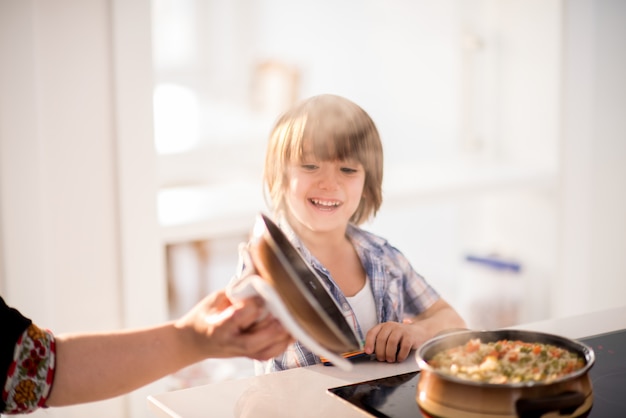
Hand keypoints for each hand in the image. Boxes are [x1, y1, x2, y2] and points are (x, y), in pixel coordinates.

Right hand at [176, 290, 292, 360]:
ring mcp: (239, 353)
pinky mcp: (247, 356)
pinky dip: (282, 345)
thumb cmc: (205, 315)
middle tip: (287, 313)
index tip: (262, 293)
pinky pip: (268, 354)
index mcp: (218, 326)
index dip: (253, 306)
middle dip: (272, 329)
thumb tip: (261, 277)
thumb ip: (237, 292)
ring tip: (296, 323)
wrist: (192, 342)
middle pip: (254, 341)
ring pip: (264, 351)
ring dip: (282, 338)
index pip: (238, 317)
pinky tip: (291, 333)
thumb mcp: (216, 299)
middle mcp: (229, 343)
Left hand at [363, 320, 426, 362]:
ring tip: (390, 360)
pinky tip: (400, 358)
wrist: (419, 333)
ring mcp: (401, 330)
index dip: (369, 343)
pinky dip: (400, 355)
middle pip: (381, 339)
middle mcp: (391, 326)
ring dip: (389, 354)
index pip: (372, 333)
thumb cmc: (400, 338)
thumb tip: (368, 352)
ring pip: (391, 343)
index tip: (368, 352)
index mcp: (383, 326)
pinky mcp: (410, 336)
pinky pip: (404, 347)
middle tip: (382, 359)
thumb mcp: (388, 337)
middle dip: (380, 352)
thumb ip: (379, 342)